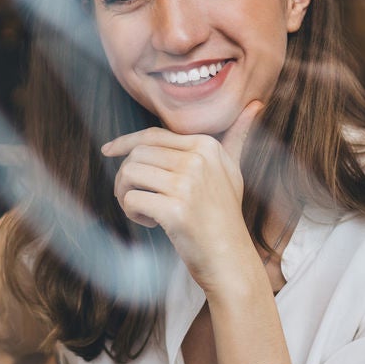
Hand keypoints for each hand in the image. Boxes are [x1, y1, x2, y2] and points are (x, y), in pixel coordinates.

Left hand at [101, 100, 265, 298]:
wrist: (231, 260)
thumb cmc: (225, 217)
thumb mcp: (233, 172)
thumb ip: (237, 138)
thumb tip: (256, 103)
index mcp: (207, 146)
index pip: (153, 135)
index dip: (125, 142)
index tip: (108, 151)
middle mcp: (198, 160)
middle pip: (138, 154)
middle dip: (126, 176)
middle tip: (134, 197)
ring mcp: (187, 185)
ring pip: (130, 173)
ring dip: (125, 193)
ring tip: (141, 209)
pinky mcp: (174, 210)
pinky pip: (131, 198)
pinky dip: (132, 211)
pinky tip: (150, 222)